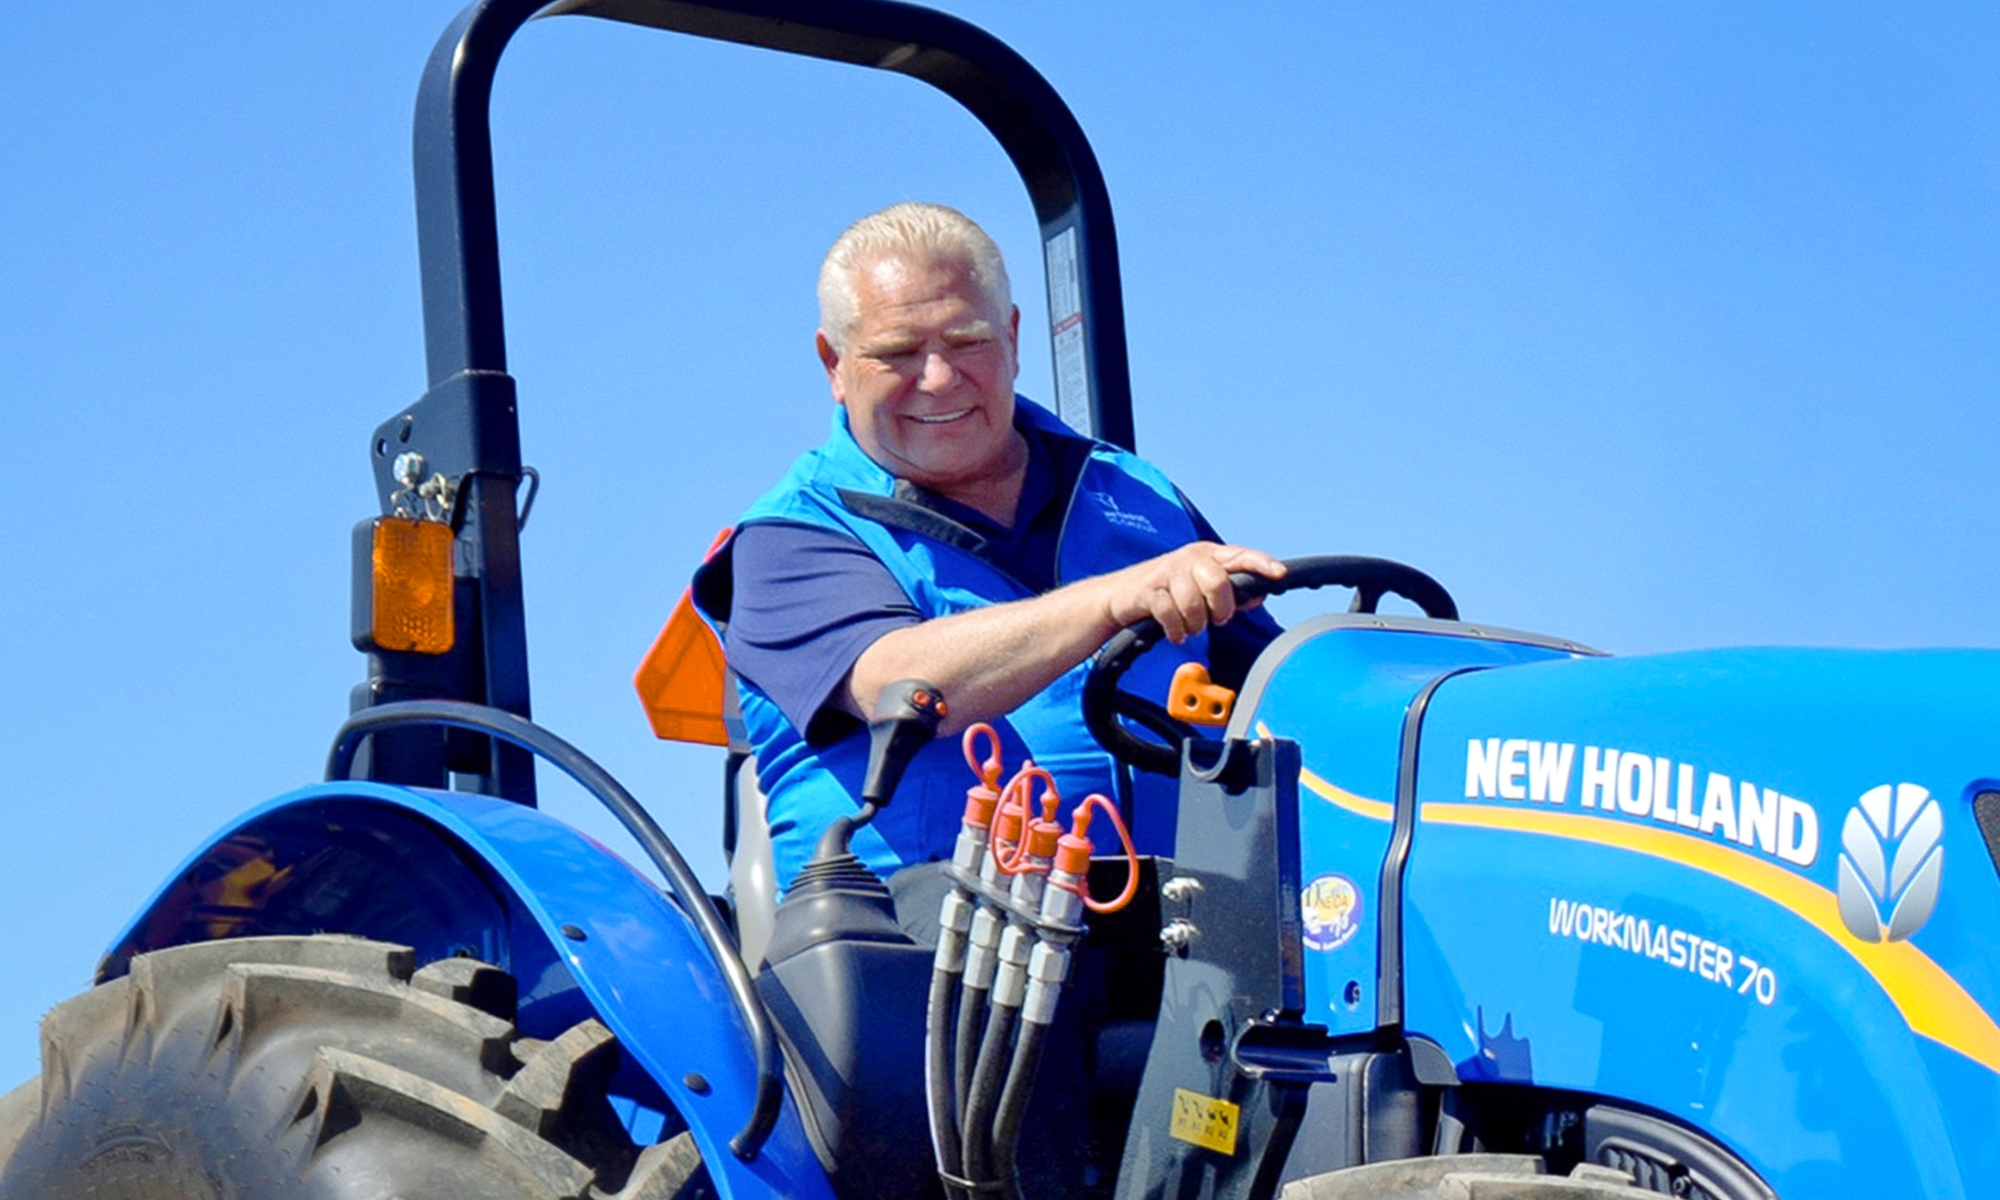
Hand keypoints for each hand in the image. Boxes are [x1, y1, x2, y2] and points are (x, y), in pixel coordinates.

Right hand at [1095, 543, 1285, 643]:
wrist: (1120, 595)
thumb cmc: (1168, 590)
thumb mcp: (1202, 586)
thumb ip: (1232, 590)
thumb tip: (1259, 595)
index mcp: (1208, 555)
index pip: (1240, 556)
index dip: (1261, 564)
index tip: (1279, 574)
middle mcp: (1190, 558)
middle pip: (1217, 582)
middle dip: (1220, 608)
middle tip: (1217, 619)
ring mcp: (1168, 572)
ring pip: (1194, 603)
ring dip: (1194, 623)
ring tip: (1189, 626)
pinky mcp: (1149, 590)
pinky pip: (1170, 615)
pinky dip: (1176, 630)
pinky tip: (1175, 632)